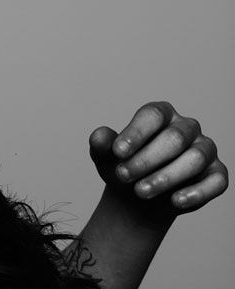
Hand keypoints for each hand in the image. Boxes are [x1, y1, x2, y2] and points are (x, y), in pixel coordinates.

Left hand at [89, 101, 227, 220]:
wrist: (136, 196)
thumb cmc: (122, 166)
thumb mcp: (105, 155)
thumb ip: (101, 143)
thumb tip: (100, 136)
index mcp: (160, 114)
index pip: (153, 115)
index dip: (136, 132)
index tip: (117, 152)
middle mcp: (186, 127)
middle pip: (174, 137)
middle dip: (147, 159)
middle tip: (123, 175)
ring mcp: (205, 149)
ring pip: (195, 158)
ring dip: (166, 177)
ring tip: (140, 192)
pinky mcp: (216, 174)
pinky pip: (216, 181)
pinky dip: (197, 192)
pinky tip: (175, 201)